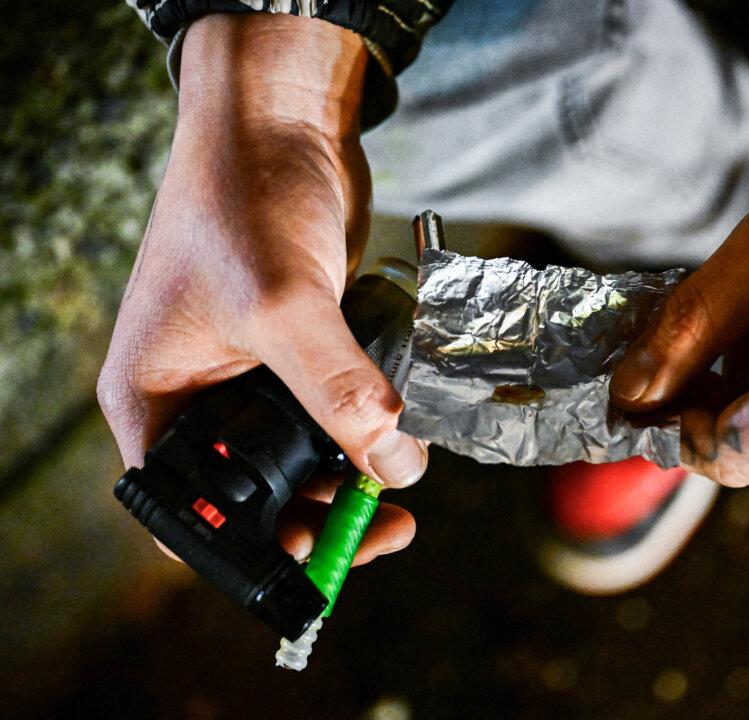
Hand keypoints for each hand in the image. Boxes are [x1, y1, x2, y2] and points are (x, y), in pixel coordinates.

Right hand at [97, 15, 422, 563]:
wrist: (279, 124)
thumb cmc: (245, 200)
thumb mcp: (283, 305)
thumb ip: (336, 392)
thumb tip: (392, 465)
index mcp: (157, 402)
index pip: (191, 516)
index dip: (254, 548)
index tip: (324, 553)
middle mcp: (199, 397)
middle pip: (256, 493)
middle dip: (319, 513)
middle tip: (385, 523)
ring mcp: (249, 373)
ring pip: (299, 454)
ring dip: (348, 473)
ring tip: (402, 482)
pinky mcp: (295, 348)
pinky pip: (328, 409)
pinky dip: (361, 427)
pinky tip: (400, 434)